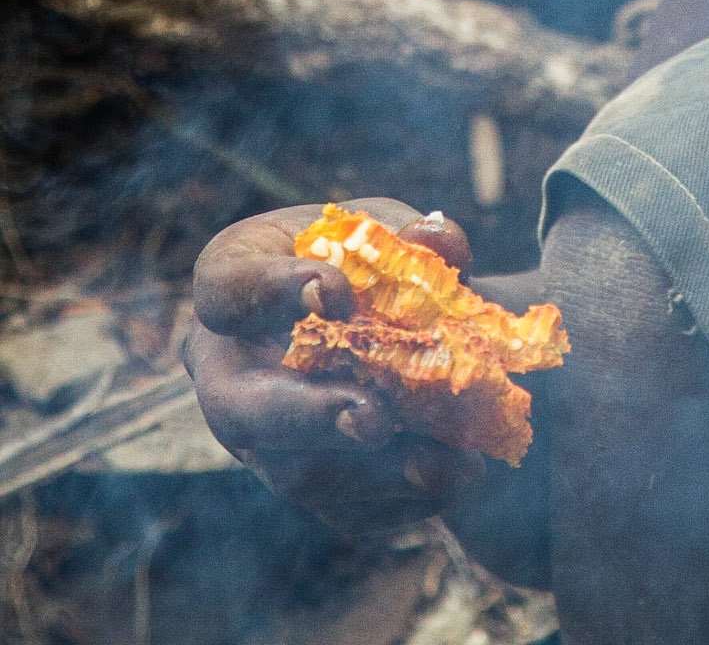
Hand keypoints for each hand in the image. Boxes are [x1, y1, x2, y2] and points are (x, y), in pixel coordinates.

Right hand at [187, 198, 482, 531]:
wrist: (383, 320)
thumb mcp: (386, 228)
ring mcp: (257, 435)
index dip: (271, 293)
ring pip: (297, 474)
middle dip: (309, 417)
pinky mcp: (301, 479)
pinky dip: (403, 498)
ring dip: (376, 473)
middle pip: (241, 408)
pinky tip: (454, 478)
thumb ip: (411, 233)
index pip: (225, 289)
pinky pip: (341, 508)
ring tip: (450, 463)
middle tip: (375, 420)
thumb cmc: (364, 259)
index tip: (335, 294)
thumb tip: (437, 238)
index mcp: (233, 279)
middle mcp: (227, 367)